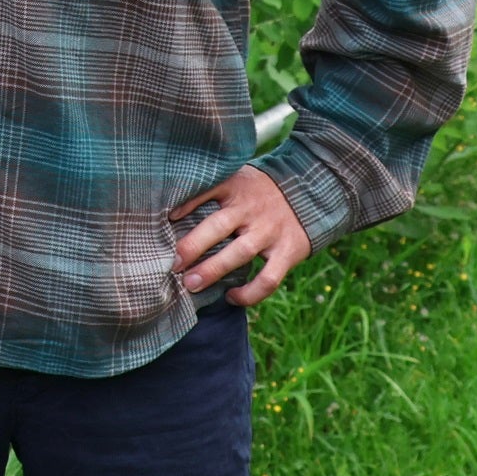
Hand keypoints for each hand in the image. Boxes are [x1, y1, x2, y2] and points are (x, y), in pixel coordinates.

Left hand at [169, 164, 310, 307]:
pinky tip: (230, 298)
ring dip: (214, 270)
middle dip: (193, 246)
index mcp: (236, 188)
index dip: (186, 204)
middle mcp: (252, 210)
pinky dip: (250, 294)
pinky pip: (268, 278)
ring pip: (240, 253)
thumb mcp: (237, 177)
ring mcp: (270, 232)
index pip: (208, 191)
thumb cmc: (259, 190)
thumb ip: (211, 188)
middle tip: (172, 264)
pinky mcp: (287, 252)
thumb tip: (170, 210)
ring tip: (190, 284)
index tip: (167, 219)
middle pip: (219, 226)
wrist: (309, 192)